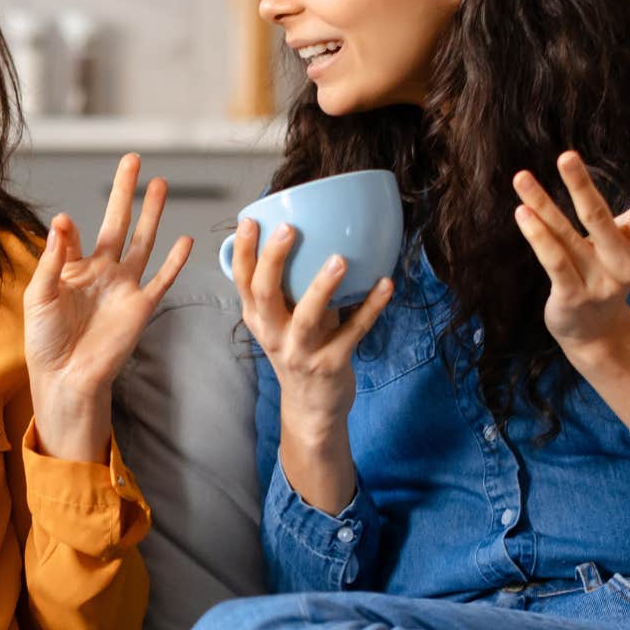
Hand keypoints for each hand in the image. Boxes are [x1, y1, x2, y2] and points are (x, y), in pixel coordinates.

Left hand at [23, 153, 194, 461]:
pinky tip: (186, 239)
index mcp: (72, 268)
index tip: (66, 224)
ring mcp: (124, 287)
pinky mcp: (141, 306)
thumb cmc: (46, 341)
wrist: (66, 378)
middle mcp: (102, 271)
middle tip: (133, 160)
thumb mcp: (40, 295)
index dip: (69, 229)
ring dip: (152, 213)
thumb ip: (54, 258)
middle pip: (118, 222)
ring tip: (160, 184)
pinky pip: (162, 279)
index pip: (75, 234)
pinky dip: (174, 261)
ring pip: (143, 241)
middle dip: (125, 192)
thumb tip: (62, 220)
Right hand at [232, 215, 392, 509]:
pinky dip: (372, 308)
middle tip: (289, 228)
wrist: (310, 410)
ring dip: (323, 287)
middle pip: (265, 294)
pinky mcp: (331, 365)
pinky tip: (386, 284)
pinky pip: (353, 333)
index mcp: (258, 319)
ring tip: (339, 259)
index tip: (250, 219)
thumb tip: (313, 232)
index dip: (244, 250)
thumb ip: (290, 287)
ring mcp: (301, 352)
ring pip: (308, 317)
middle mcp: (273, 334)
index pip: (242, 281)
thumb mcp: (282, 322)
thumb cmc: (299, 352)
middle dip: (274, 260)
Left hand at [512, 151, 629, 353]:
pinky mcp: (571, 296)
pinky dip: (538, 237)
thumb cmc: (611, 273)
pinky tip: (522, 212)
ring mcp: (595, 283)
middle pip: (598, 219)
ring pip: (565, 236)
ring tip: (522, 178)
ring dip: (542, 205)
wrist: (596, 332)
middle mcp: (621, 267)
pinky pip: (553, 262)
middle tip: (566, 155)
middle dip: (581, 186)